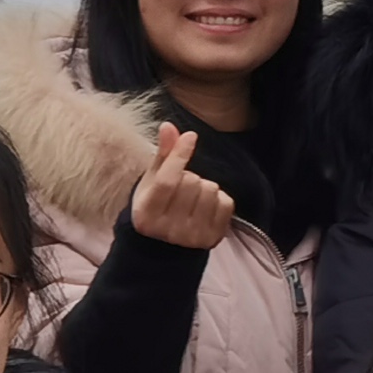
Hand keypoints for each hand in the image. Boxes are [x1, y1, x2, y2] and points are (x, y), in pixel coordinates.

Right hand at [127, 120, 236, 251]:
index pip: (167, 180)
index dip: (180, 155)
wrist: (165, 246)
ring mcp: (191, 237)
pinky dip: (219, 199)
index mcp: (146, 214)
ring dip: (204, 187)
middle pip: (191, 181)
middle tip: (180, 188)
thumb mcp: (151, 182)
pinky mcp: (212, 239)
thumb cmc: (156, 206)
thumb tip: (169, 126)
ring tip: (192, 199)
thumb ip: (162, 155)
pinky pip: (226, 203)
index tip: (190, 137)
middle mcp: (168, 229)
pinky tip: (205, 207)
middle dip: (189, 176)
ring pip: (211, 189)